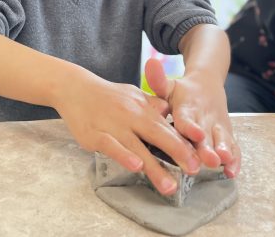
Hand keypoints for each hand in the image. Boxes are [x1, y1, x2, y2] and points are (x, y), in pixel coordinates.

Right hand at [52, 66, 202, 195]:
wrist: (75, 88)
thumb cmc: (107, 94)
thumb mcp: (133, 93)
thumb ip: (152, 104)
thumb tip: (168, 112)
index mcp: (142, 106)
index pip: (166, 126)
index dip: (183, 142)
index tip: (199, 158)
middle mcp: (130, 115)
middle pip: (157, 134)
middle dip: (177, 152)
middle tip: (193, 170)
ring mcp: (113, 125)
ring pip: (136, 147)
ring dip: (154, 167)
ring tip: (169, 186)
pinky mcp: (95, 135)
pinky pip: (112, 146)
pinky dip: (124, 156)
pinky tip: (135, 167)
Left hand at [145, 58, 240, 177]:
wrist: (207, 84)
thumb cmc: (182, 91)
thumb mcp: (169, 85)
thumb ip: (158, 80)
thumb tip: (150, 63)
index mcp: (187, 106)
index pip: (187, 117)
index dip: (190, 126)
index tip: (194, 133)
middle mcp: (204, 117)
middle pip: (206, 134)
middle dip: (208, 147)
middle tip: (209, 159)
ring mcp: (217, 126)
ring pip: (221, 140)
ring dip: (223, 150)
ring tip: (223, 161)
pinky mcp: (226, 133)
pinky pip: (233, 147)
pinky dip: (235, 159)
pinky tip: (232, 171)